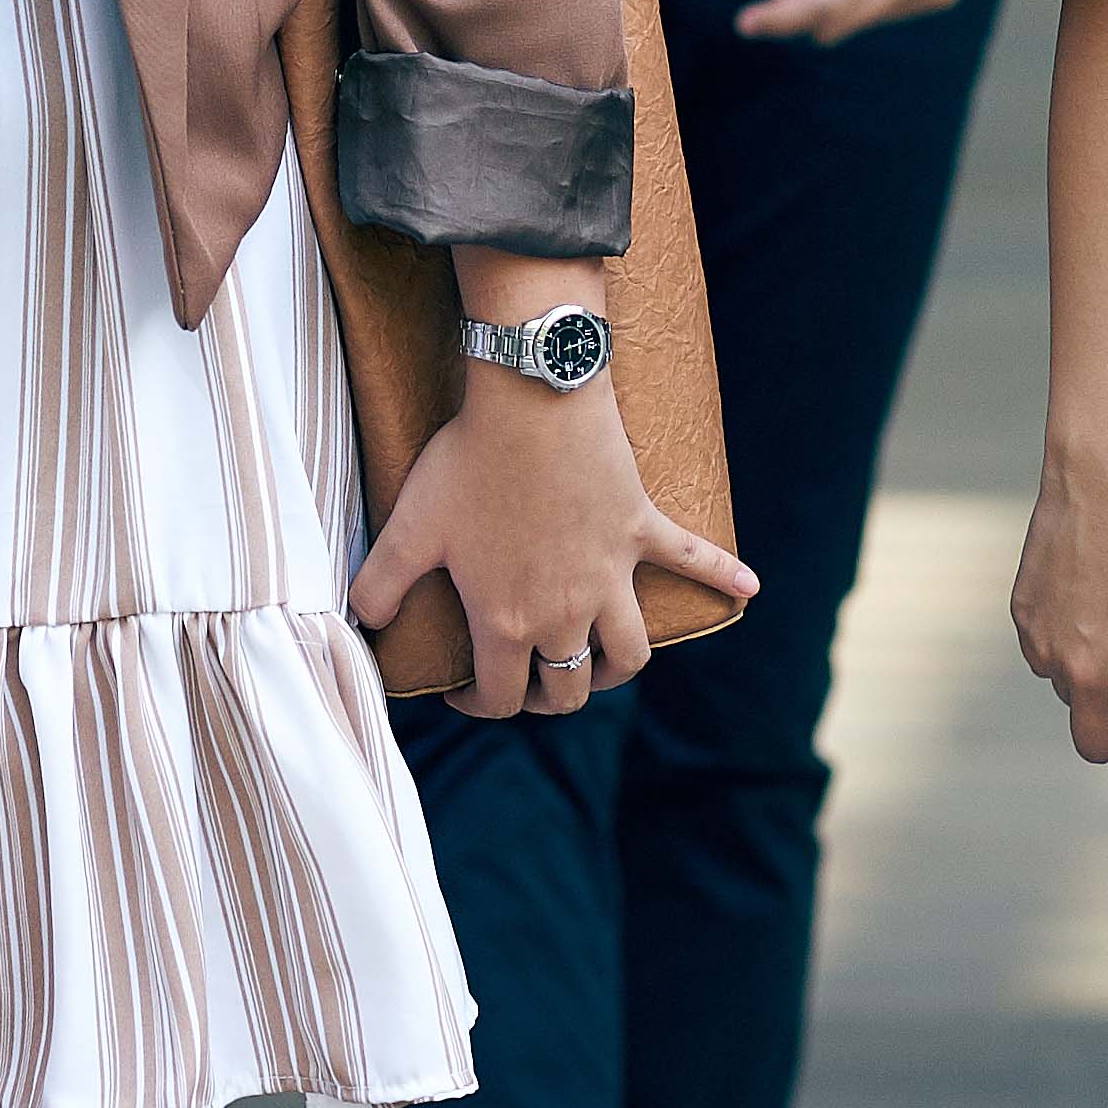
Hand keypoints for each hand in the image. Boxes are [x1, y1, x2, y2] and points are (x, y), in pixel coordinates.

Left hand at [351, 378, 755, 719]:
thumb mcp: (407, 525)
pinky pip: (694, 560)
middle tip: (528, 681)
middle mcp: (565, 611)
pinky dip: (724, 576)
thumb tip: (357, 621)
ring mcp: (610, 574)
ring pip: (630, 652)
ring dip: (616, 667)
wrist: (530, 399)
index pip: (498, 698)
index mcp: (505, 620)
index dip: (477, 708)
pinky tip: (749, 589)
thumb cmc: (467, 462)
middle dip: (549, 697)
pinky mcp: (640, 530)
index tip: (462, 694)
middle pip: (570, 687)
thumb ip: (378, 582)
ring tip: (600, 662)